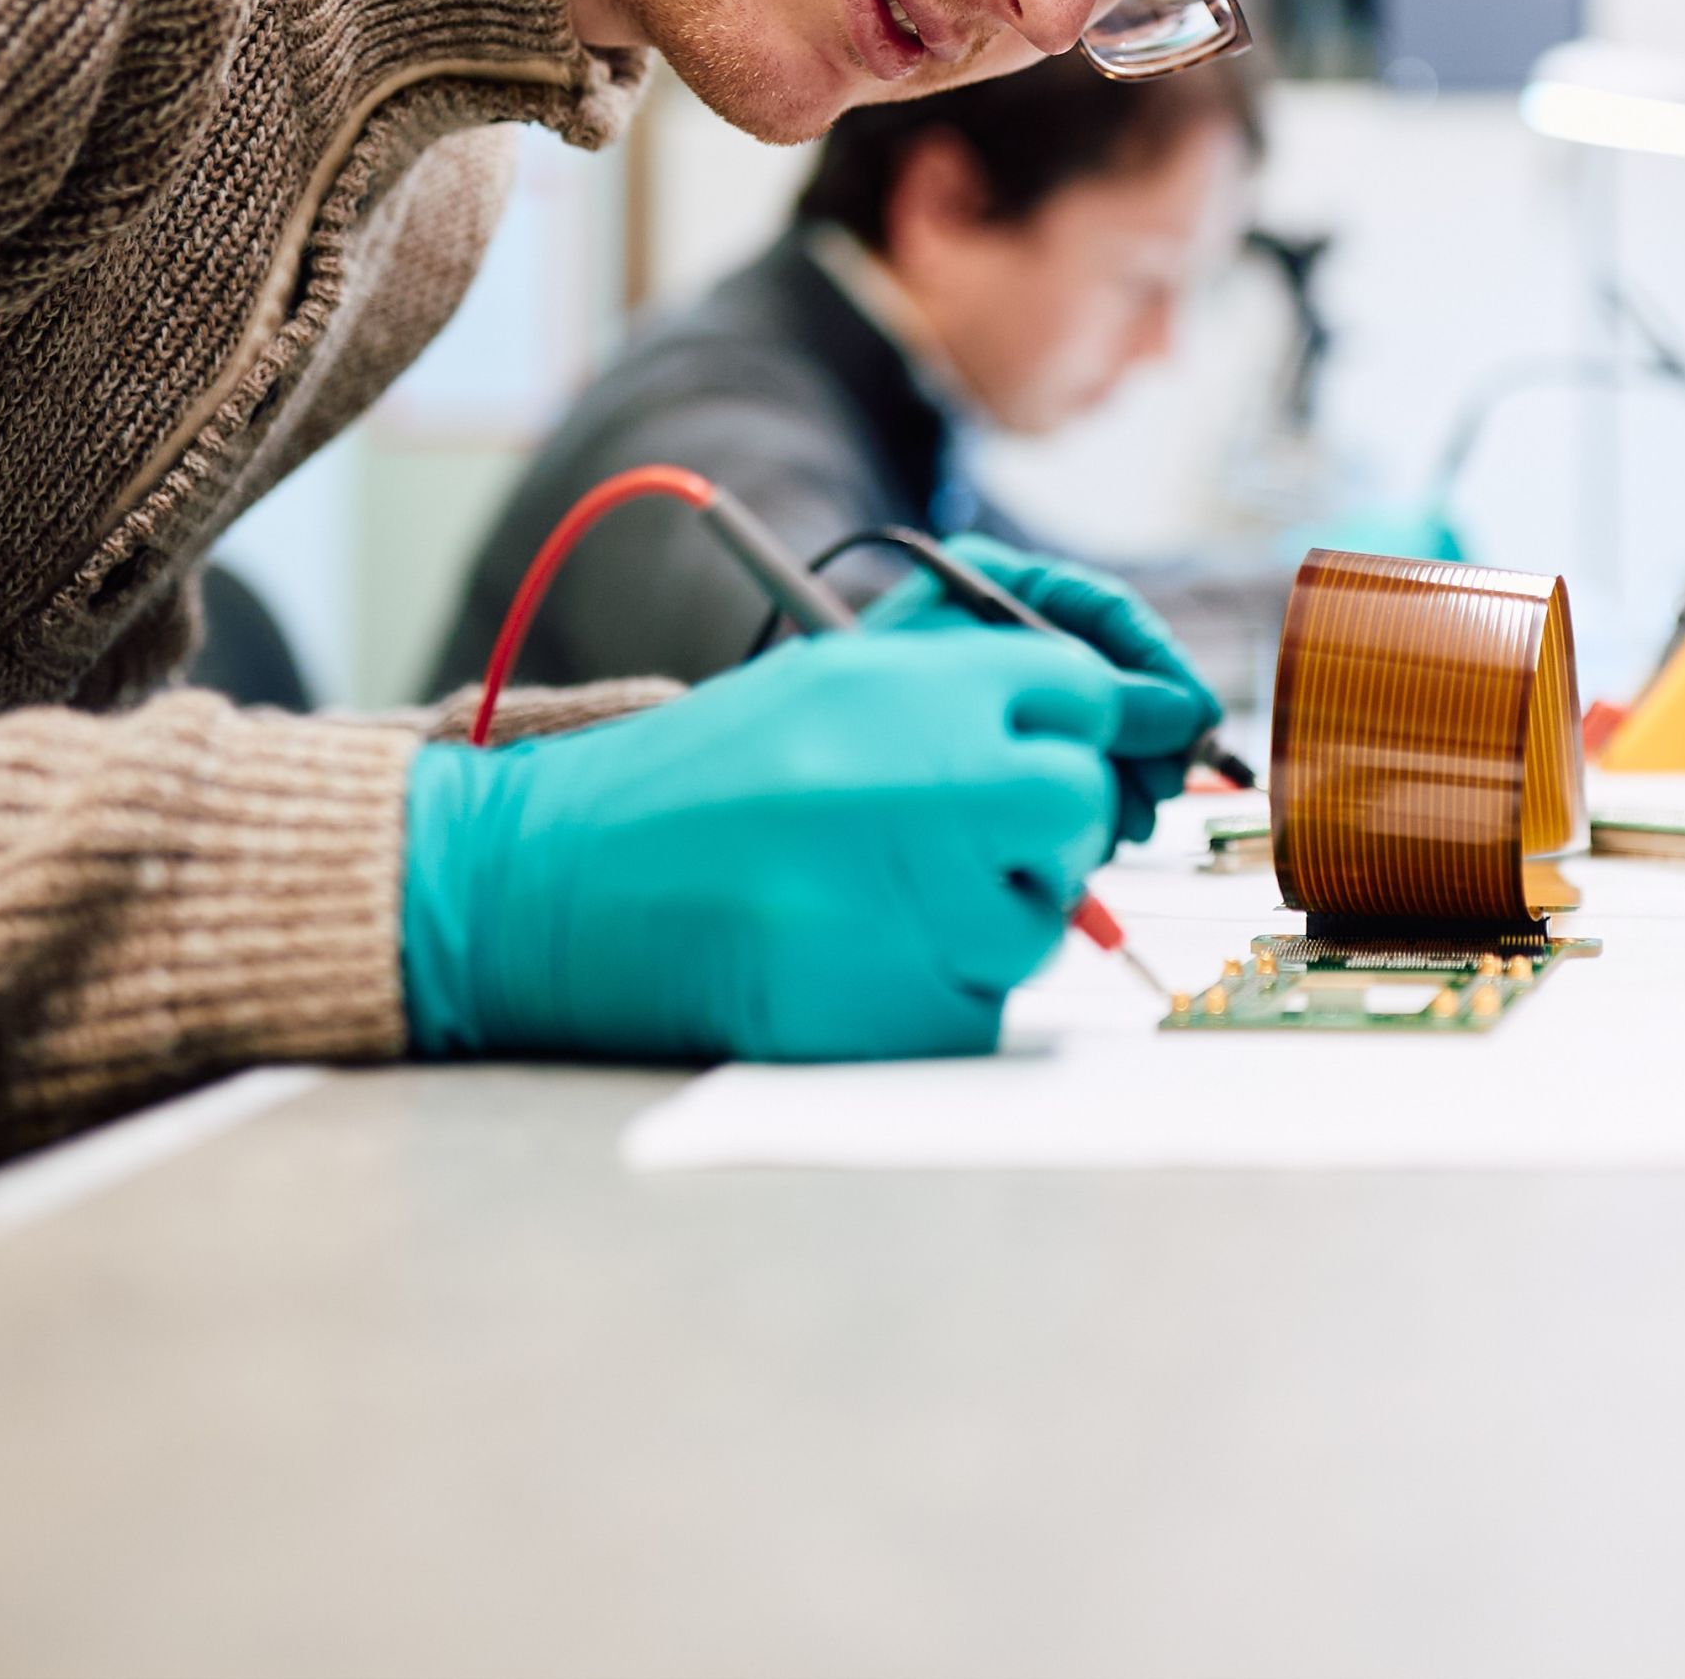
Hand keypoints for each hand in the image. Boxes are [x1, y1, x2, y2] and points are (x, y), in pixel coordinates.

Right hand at [400, 626, 1119, 1063]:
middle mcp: (928, 778)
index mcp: (909, 683)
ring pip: (1040, 916)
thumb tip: (1127, 713)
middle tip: (965, 840)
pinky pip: (981, 1004)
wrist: (557, 881)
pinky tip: (852, 957)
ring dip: (984, 916)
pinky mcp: (890, 1006)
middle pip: (1077, 801)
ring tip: (875, 898)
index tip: (1038, 754)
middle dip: (1041, 825)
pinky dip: (936, 992)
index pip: (1081, 689)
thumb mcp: (827, 678)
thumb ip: (965, 686)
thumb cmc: (699, 780)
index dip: (1070, 725)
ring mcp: (916, 897)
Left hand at [858, 533, 1220, 850]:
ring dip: (1124, 781)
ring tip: (1130, 824)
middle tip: (1165, 789)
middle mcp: (997, 639)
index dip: (1160, 668)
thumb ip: (1086, 690)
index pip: (1106, 613)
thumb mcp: (988, 684)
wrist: (765, 789)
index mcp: (988, 588)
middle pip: (1110, 680)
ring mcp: (995, 700)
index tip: (1195, 721)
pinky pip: (1064, 776)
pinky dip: (1091, 807)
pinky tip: (1100, 837)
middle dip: (1146, 737)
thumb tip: (1181, 715)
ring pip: (1094, 735)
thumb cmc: (853, 715)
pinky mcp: (993, 761)